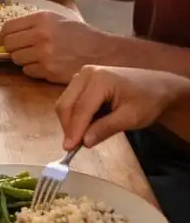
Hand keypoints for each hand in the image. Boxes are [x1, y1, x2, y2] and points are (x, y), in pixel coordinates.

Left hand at [0, 10, 113, 83]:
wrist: (103, 52)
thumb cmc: (78, 34)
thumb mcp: (56, 18)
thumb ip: (32, 23)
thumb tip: (7, 32)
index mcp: (41, 19)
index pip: (7, 28)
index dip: (2, 35)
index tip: (3, 40)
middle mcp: (41, 35)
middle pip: (9, 45)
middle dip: (12, 48)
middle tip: (21, 49)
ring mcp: (45, 55)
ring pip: (17, 60)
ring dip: (23, 59)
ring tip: (37, 56)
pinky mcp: (50, 71)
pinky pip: (28, 71)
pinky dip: (33, 70)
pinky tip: (45, 65)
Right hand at [56, 66, 188, 149]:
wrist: (158, 86)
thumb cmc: (148, 101)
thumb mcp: (131, 118)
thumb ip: (106, 128)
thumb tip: (84, 142)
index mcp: (99, 79)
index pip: (81, 108)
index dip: (74, 129)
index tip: (69, 148)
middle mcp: (86, 74)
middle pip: (66, 103)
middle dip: (68, 126)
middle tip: (72, 147)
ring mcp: (83, 75)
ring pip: (66, 101)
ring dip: (70, 121)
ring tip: (81, 137)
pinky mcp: (83, 80)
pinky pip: (72, 99)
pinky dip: (75, 115)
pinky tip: (85, 126)